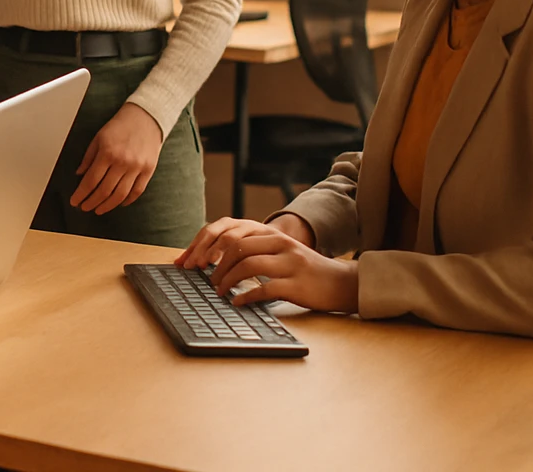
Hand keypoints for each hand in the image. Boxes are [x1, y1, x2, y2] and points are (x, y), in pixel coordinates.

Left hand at [69, 103, 161, 213]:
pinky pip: (137, 191)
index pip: (91, 180)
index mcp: (107, 152)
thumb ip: (88, 157)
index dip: (81, 194)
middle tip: (85, 207)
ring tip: (98, 209)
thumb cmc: (121, 125)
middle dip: (91, 202)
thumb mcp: (99, 137)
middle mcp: (123, 162)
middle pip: (104, 191)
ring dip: (107, 206)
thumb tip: (79, 175)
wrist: (146, 116)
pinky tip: (118, 203)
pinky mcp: (148, 170)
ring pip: (120, 195)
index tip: (75, 201)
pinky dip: (127, 201)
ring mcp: (137, 167)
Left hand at [176, 218, 357, 313]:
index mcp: (272, 234)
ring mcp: (289, 263)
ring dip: (227, 279)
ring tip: (218, 291)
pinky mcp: (296, 284)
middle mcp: (280, 243)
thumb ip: (256, 250)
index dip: (206, 245)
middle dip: (214, 263)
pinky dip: (246, 296)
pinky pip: (265, 288)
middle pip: (236, 246)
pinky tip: (237, 302)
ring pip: (248, 265)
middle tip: (204, 278)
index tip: (191, 260)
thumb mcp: (281, 252)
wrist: (341, 283)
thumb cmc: (305, 271)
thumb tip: (218, 260)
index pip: (231, 231)